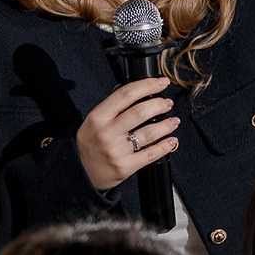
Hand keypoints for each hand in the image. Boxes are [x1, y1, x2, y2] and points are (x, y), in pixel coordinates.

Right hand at [75, 77, 177, 191]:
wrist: (80, 171)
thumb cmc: (90, 143)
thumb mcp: (94, 121)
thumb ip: (114, 109)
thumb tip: (143, 95)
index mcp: (98, 117)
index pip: (125, 94)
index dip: (147, 85)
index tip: (161, 83)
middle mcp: (107, 132)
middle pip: (140, 112)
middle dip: (159, 105)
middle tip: (168, 103)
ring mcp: (117, 151)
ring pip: (149, 133)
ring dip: (167, 125)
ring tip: (174, 120)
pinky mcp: (125, 167)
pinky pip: (151, 154)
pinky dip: (165, 146)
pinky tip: (172, 140)